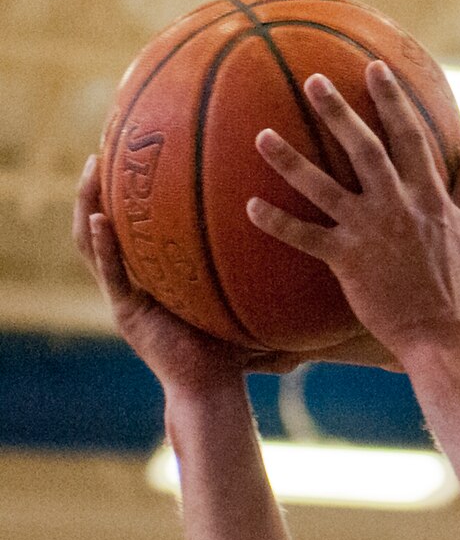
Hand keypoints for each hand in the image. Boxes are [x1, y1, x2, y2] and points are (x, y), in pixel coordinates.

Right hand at [73, 155, 286, 395]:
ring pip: (92, 243)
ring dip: (88, 206)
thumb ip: (254, 264)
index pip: (132, 225)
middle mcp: (132, 283)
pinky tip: (100, 220)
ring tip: (90, 171)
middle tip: (102, 149)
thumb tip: (291, 221)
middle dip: (98, 188)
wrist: (216, 390)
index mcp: (153, 277)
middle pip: (103, 224)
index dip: (127, 192)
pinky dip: (103, 246)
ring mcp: (124, 298)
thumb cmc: (234, 349)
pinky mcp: (125, 314)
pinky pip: (109, 272)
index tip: (132, 155)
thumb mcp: (242, 295)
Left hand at [247, 62, 459, 358]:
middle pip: (364, 149)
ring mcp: (370, 232)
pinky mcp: (348, 261)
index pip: (410, 136)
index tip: (374, 68)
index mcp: (428, 194)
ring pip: (324, 187)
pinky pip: (306, 237)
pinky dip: (277, 223)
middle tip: (311, 80)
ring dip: (291, 160)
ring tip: (261, 135)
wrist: (446, 333)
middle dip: (337, 112)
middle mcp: (398, 205)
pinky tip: (250, 206)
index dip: (391, 100)